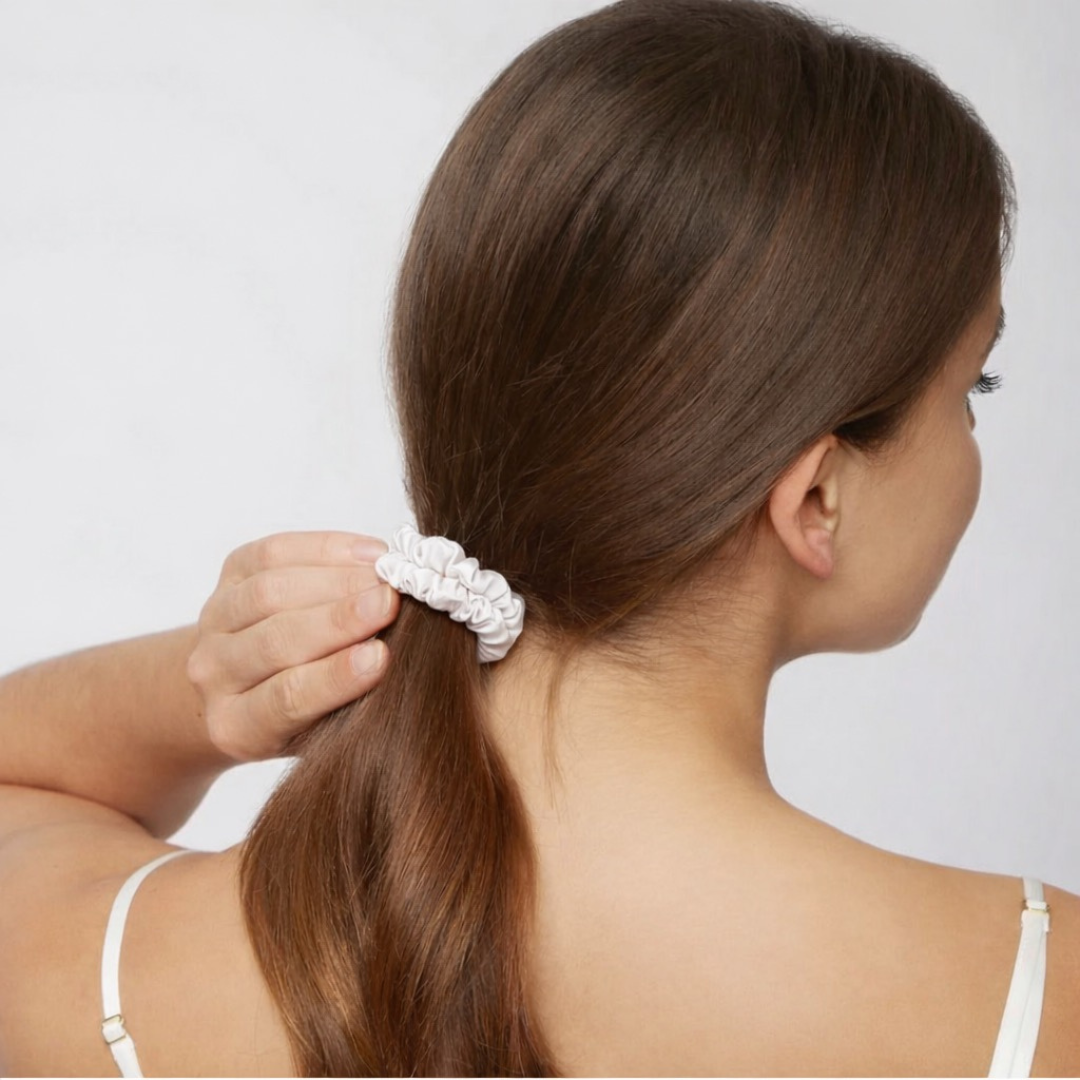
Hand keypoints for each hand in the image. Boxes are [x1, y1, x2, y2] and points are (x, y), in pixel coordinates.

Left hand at [186, 530, 399, 762]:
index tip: (380, 657)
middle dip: (339, 619)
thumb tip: (401, 656)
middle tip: (390, 603)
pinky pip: (273, 553)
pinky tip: (369, 553)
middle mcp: (215, 674)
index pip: (285, 700)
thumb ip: (352, 702)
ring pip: (270, 593)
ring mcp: (215, 621)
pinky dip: (326, 548)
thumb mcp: (322, 730)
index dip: (333, 677)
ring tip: (386, 577)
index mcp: (238, 726)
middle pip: (276, 642)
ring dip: (337, 580)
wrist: (240, 682)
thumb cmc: (299, 713)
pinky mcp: (228, 575)